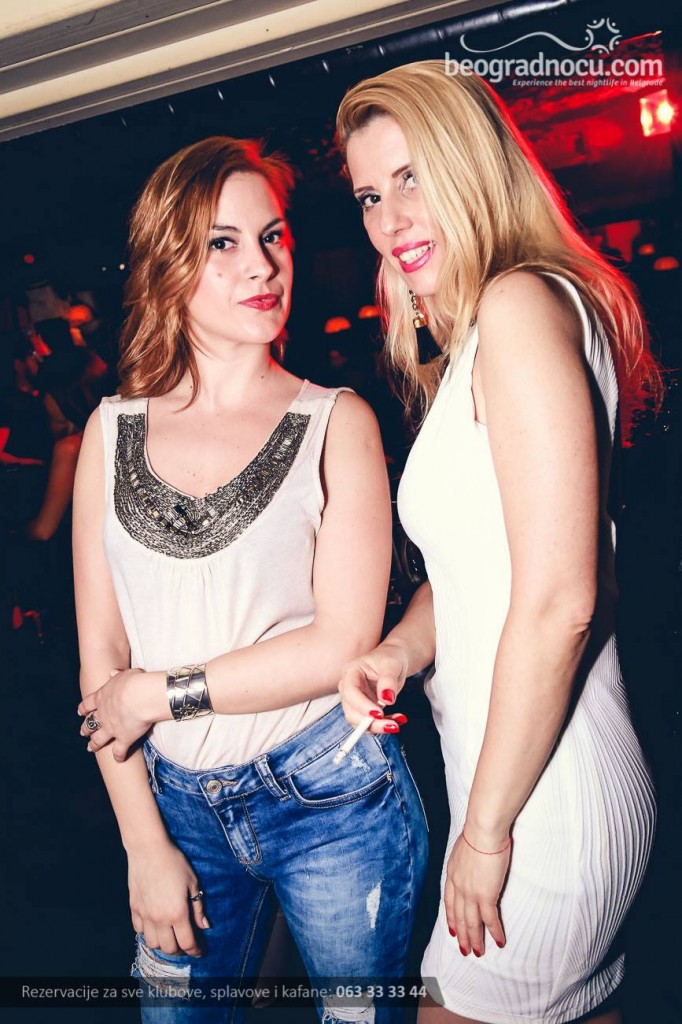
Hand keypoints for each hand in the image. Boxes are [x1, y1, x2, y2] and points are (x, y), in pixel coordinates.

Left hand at [78, 668, 167, 761]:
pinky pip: (118, 751)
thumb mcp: (125, 674)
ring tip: (91, 747)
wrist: (141, 696)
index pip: (88, 704)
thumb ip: (117, 676)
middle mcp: (103, 714)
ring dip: (94, 744)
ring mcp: (111, 728)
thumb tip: (112, 672)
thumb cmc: (135, 682)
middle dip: (86, 728)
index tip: (80, 712)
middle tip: (83, 732)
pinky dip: (118, 756)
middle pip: (91, 723)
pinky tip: (118, 759)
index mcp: (102, 697)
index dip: (83, 708)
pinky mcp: (123, 739)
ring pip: (98, 739)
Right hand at [128, 840, 208, 955]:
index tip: (200, 952)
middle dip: (180, 950)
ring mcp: (144, 915)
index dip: (195, 951)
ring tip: (171, 936)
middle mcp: (159, 919)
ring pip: (152, 943)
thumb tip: (204, 925)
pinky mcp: (134, 909)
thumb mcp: (192, 882)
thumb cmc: (174, 862)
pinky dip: (147, 933)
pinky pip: (139, 930)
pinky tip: (155, 925)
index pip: (187, 943)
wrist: (148, 850)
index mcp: (177, 913)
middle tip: (187, 943)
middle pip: (169, 948)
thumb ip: (198, 906)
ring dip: (163, 944)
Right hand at [338, 641, 409, 733]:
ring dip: (378, 726)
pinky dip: (383, 724)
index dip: (362, 705)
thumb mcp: (392, 664)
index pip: (351, 692)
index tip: (380, 713)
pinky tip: (398, 720)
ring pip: (359, 721)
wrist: (393, 662)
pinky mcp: (363, 709)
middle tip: (392, 726)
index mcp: (351, 672)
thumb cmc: (390, 658)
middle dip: (370, 723)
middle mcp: (348, 688)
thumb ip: (388, 679)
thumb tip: (387, 699)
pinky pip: (369, 722)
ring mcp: (354, 700)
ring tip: (397, 723)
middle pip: (351, 712)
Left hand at [443, 830, 510, 955]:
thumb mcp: (464, 848)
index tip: (452, 929)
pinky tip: (499, 941)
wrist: (483, 831)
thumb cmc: (477, 833)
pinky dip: (494, 932)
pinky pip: (490, 919)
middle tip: (464, 949)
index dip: (451, 917)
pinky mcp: (486, 895)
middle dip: (462, 935)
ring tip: (478, 952)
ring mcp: (471, 893)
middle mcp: (458, 886)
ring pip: (471, 922)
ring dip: (475, 939)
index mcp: (452, 874)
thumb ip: (465, 861)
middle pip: (458, 916)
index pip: (448, 901)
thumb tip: (472, 862)